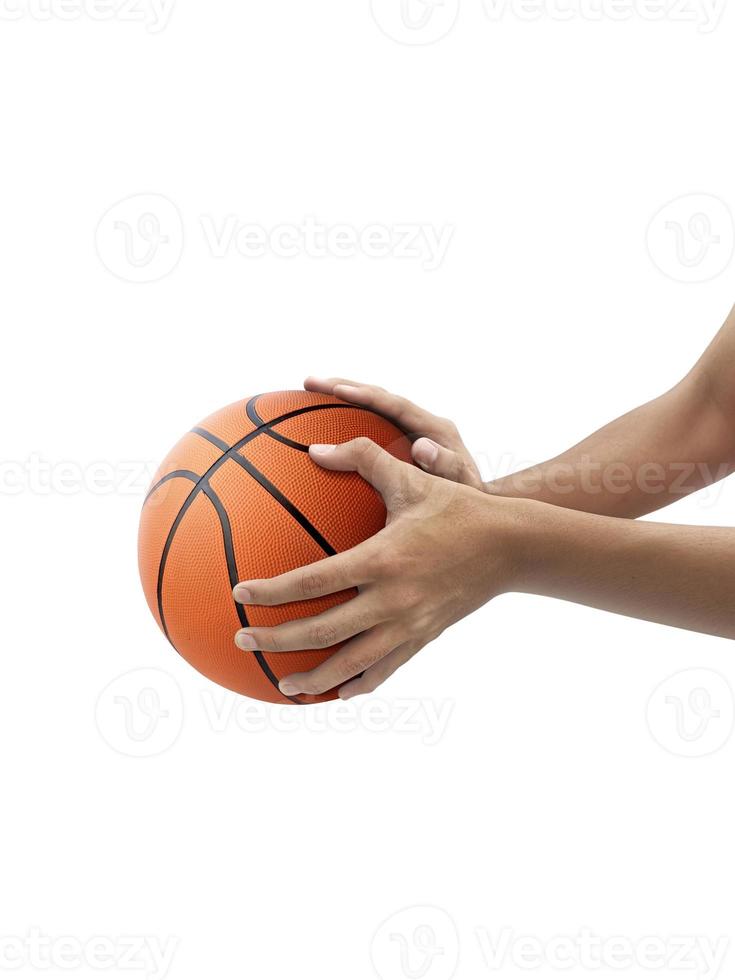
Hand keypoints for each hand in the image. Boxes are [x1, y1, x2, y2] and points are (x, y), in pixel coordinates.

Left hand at [233, 438, 516, 698]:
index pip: (313, 581)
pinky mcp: (423, 637)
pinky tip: (339, 694)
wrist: (511, 547)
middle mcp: (391, 600)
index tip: (239, 592)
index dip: (272, 590)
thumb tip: (314, 449)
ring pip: (351, 663)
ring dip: (314, 678)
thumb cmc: (457, 507)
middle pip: (322, 631)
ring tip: (282, 685)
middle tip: (242, 639)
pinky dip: (359, 684)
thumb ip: (363, 458)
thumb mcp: (410, 479)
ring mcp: (408, 625)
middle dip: (277, 639)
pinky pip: (386, 670)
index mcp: (381, 559)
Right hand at [305, 376, 485, 491]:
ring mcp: (410, 434)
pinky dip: (347, 426)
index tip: (337, 390)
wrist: (479, 508)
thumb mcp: (462, 486)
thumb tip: (423, 447)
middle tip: (309, 383)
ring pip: (371, 411)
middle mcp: (421, 425)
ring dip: (341, 401)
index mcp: (435, 429)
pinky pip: (370, 432)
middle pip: (378, 399)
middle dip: (343, 387)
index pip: (394, 404)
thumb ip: (448, 467)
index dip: (366, 396)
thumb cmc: (470, 500)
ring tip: (307, 395)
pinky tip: (319, 435)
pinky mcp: (401, 447)